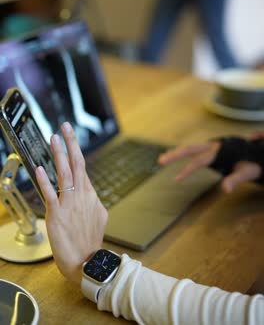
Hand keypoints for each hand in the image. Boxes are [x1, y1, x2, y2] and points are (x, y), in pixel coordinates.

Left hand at [36, 122, 107, 284]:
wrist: (88, 262)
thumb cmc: (91, 241)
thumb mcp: (100, 218)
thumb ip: (95, 203)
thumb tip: (94, 196)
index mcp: (90, 195)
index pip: (82, 167)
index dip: (75, 150)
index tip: (69, 137)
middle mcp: (82, 196)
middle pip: (77, 164)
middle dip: (71, 143)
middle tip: (65, 127)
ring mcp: (70, 204)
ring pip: (65, 174)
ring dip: (59, 155)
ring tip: (54, 139)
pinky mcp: (58, 215)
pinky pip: (51, 194)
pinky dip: (45, 181)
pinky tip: (40, 169)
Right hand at [159, 140, 261, 192]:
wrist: (256, 152)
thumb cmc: (252, 163)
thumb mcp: (247, 172)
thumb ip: (235, 179)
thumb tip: (225, 190)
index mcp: (219, 151)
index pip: (199, 161)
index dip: (187, 169)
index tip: (176, 179)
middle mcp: (212, 146)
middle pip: (190, 149)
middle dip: (175, 154)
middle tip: (160, 161)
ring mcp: (210, 147)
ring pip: (190, 148)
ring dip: (176, 152)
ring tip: (161, 159)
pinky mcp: (210, 150)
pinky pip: (194, 150)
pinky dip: (183, 153)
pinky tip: (173, 156)